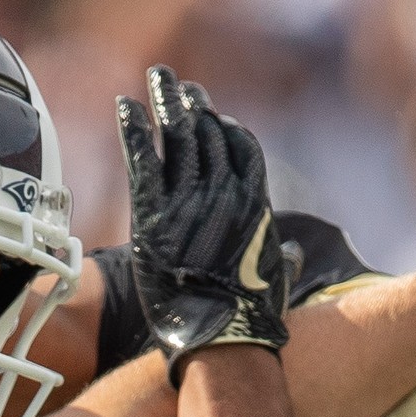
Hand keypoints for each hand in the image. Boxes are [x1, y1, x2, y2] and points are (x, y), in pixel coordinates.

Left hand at [117, 67, 285, 371]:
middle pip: (207, 133)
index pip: (241, 146)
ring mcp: (188, 200)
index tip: (213, 113)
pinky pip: (142, 160)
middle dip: (192, 104)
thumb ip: (283, 258)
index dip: (225, 126)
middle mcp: (223, 191)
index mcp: (255, 200)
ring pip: (178, 137)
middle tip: (177, 83)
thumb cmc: (252, 317)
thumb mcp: (277, 280)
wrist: (222, 338)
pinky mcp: (153, 215)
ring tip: (158, 78)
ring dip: (166, 103)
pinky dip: (134, 129)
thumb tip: (290, 252)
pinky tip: (125, 106)